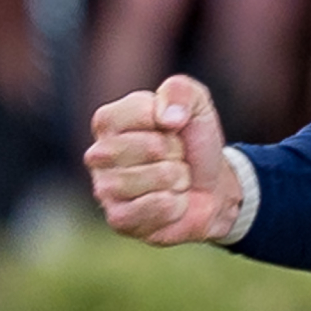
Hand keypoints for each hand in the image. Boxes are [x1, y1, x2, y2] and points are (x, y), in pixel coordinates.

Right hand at [84, 75, 241, 244]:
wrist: (211, 187)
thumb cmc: (194, 141)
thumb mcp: (196, 102)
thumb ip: (180, 91)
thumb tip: (167, 119)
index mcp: (109, 120)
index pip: (141, 112)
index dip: (170, 120)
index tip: (172, 128)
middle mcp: (98, 154)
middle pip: (152, 146)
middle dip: (177, 152)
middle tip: (176, 158)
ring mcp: (105, 189)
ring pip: (157, 177)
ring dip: (179, 178)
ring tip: (174, 180)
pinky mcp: (119, 219)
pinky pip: (156, 206)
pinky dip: (176, 204)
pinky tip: (172, 202)